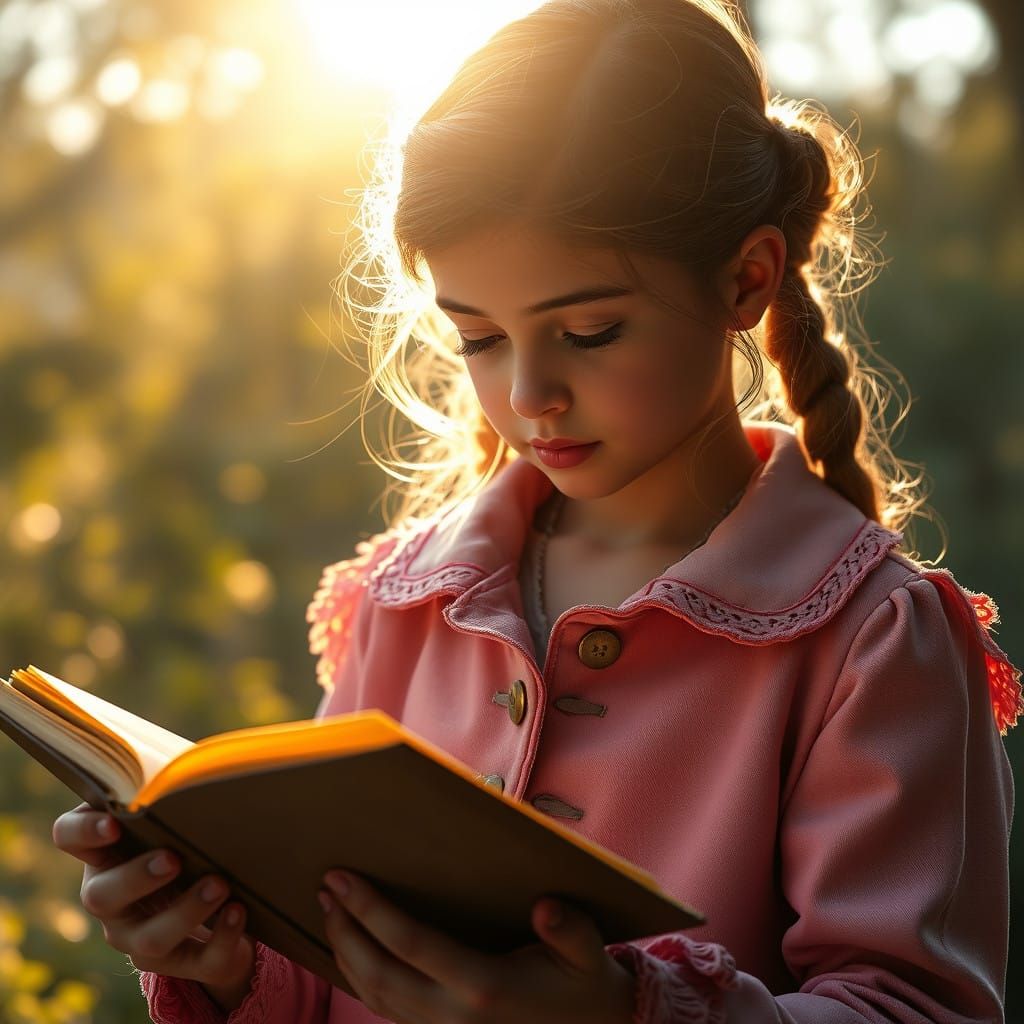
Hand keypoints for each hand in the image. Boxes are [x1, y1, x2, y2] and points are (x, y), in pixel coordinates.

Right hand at [52, 802, 255, 1007]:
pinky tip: (240, 911)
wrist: (219, 904)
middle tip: (173, 858)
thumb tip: (205, 766)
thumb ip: (178, 794)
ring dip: (185, 911)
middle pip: (103, 896)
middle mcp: (111, 899)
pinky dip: (221, 937)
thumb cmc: (192, 840)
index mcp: (105, 853)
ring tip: (219, 885)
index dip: (84, 831)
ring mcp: (138, 937)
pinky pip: (198, 961)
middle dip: (137, 877)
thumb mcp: (180, 817)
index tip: (113, 821)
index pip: (71, 836)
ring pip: (149, 938)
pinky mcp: (180, 963)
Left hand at [318, 869, 636, 1023]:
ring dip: (345, 954)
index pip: (411, 944)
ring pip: (375, 998)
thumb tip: (545, 907)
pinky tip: (352, 951)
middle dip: (345, 931)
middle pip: (378, 975)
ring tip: (329, 910)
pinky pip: (387, 1011)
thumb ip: (570, 930)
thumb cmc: (584, 985)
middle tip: (326, 887)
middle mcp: (453, 1016)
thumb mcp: (589, 956)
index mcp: (485, 987)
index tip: (344, 878)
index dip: (371, 911)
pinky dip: (360, 980)